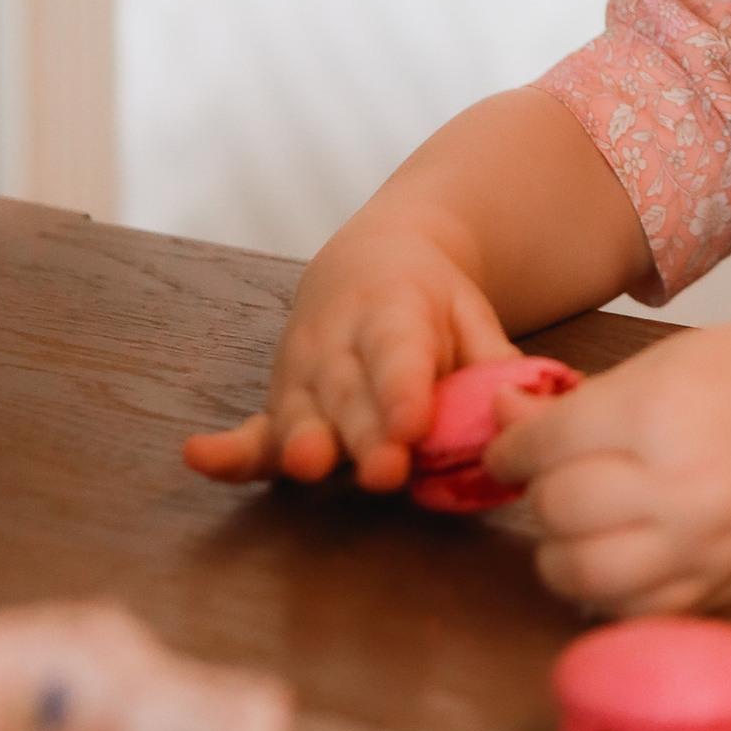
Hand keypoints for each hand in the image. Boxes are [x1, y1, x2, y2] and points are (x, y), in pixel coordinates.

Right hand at [184, 211, 511, 494]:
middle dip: (365, 432)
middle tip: (387, 470)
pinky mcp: (278, 404)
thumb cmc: (433, 304)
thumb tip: (531, 407)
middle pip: (350, 392)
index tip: (415, 423)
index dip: (405, 388)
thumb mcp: (471, 316)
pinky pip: (251, 433)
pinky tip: (198, 458)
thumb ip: (495, 364)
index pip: (398, 352)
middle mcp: (337, 341)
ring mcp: (300, 373)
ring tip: (309, 466)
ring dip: (304, 442)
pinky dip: (225, 451)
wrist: (370, 260)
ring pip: (301, 413)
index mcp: (393, 310)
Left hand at [492, 320, 730, 612]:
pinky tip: (622, 555)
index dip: (513, 446)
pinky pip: (634, 611)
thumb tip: (503, 423)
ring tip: (579, 525)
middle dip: (539, 494)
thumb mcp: (667, 363)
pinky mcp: (723, 587)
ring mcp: (705, 548)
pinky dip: (611, 590)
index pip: (547, 446)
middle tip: (552, 477)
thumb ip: (582, 402)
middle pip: (558, 512)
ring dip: (563, 552)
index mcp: (663, 414)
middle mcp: (682, 489)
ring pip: (584, 576)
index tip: (512, 446)